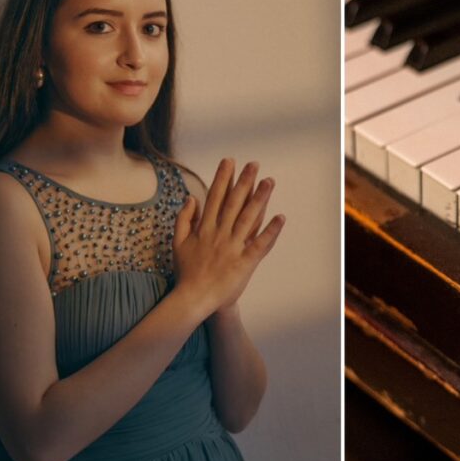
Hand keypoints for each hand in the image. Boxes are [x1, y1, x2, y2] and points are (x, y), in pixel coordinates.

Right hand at [171, 159, 284, 317]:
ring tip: (269, 182)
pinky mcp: (245, 262)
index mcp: (205, 228)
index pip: (215, 197)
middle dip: (244, 182)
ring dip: (260, 199)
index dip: (223, 178)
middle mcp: (220, 234)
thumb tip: (191, 198)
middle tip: (254, 164)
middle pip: (234, 203)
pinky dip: (271, 231)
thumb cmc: (186, 271)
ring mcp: (233, 247)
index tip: (229, 162)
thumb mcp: (178, 242)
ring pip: (248, 219)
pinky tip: (281, 217)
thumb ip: (184, 219)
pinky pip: (260, 244)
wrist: (194, 298)